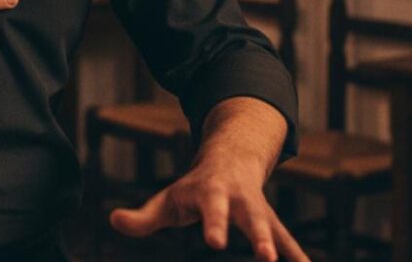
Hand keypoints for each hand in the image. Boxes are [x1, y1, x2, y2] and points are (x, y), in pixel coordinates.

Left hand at [108, 154, 308, 261]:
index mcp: (211, 192)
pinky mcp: (272, 223)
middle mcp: (239, 199)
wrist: (231, 160)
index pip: (211, 209)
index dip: (213, 224)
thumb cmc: (193, 189)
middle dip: (258, 236)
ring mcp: (259, 211)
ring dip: (282, 248)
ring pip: (274, 229)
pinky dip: (298, 256)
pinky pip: (289, 241)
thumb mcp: (167, 200)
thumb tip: (114, 219)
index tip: (215, 243)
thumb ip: (142, 216)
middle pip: (250, 218)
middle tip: (264, 258)